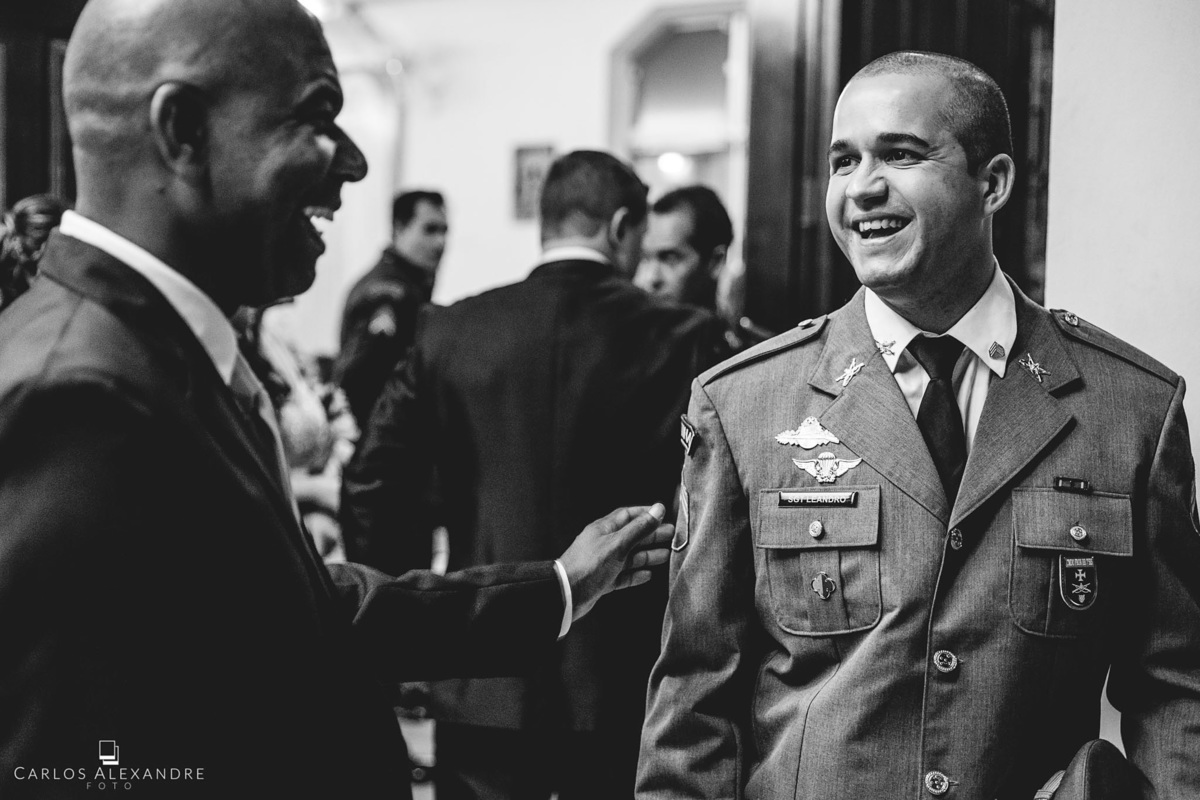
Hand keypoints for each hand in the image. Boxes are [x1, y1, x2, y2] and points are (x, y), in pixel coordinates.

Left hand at [558, 503, 671, 621]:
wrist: (566, 595)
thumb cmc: (588, 566)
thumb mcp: (618, 544)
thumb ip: (639, 528)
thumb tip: (657, 510)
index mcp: (604, 529)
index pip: (628, 515)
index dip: (646, 515)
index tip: (663, 516)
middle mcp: (604, 544)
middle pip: (632, 536)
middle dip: (652, 536)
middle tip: (671, 536)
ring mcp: (604, 563)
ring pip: (630, 557)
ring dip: (648, 556)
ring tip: (666, 555)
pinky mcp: (604, 580)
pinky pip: (624, 576)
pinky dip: (636, 575)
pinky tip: (647, 575)